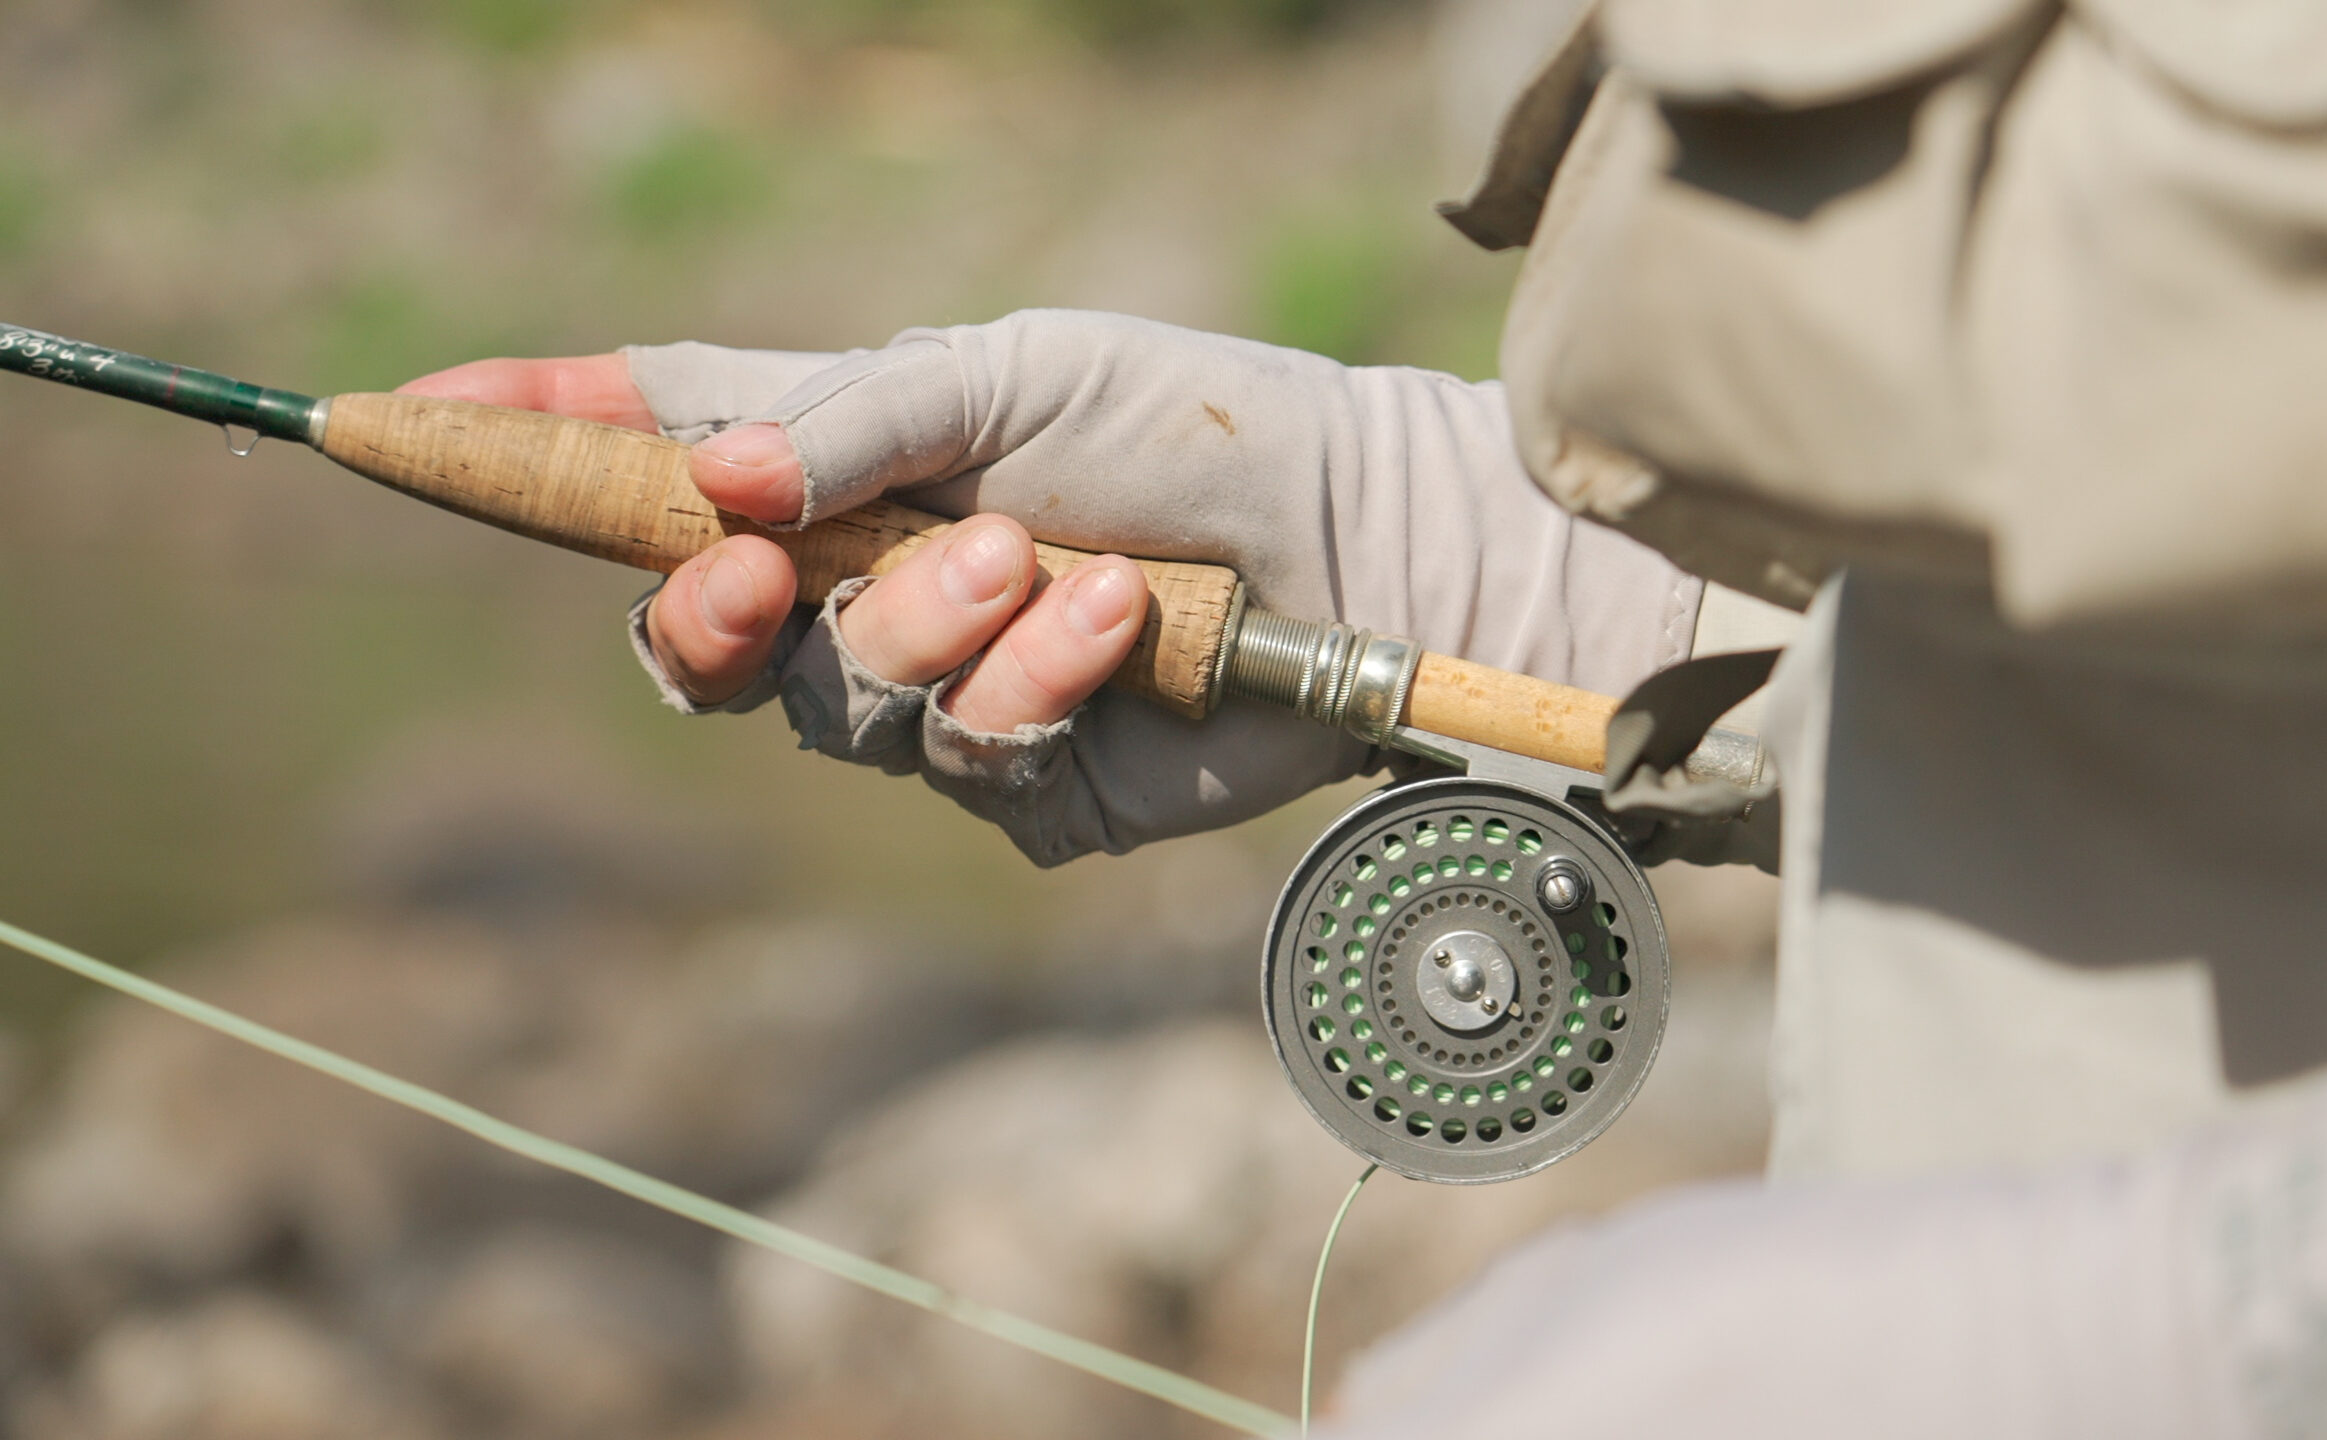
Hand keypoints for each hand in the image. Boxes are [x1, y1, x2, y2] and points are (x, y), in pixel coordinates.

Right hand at [405, 313, 1704, 865]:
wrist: (1359, 545)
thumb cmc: (1193, 426)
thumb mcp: (1013, 376)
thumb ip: (854, 423)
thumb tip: (704, 478)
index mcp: (845, 460)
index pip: (651, 452)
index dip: (528, 442)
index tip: (399, 416)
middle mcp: (868, 584)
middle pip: (692, 632)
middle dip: (704, 611)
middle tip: (755, 574)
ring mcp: (939, 693)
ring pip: (832, 703)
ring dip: (932, 625)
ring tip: (1052, 562)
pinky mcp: (1023, 784)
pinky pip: (962, 761)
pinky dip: (1036, 687)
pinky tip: (1122, 631)